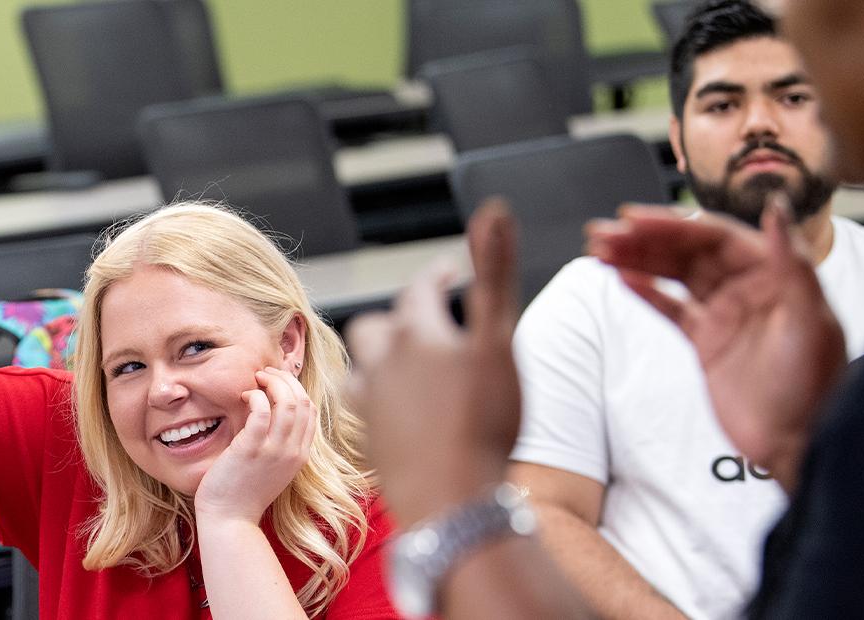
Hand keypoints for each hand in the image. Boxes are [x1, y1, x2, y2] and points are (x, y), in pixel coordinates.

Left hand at [193, 368, 316, 524]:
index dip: (296, 389)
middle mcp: (293, 451)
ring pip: (288, 402)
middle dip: (285, 380)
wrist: (230, 520)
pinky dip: (256, 396)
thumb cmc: (244, 493)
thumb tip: (271, 413)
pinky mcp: (252, 449)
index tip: (277, 383)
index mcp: (300, 455)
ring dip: (272, 383)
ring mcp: (274, 450)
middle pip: (303, 401)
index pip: (311, 411)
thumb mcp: (272, 468)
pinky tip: (245, 396)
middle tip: (264, 374)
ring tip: (256, 380)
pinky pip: (262, 410)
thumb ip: (279, 444)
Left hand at [347, 200, 521, 524]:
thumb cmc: (483, 424)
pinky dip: (380, 398)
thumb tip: (494, 209)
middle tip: (428, 320)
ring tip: (405, 363)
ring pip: (364, 366)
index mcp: (415, 334)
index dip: (436, 276)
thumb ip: (495, 274)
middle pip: (379, 325)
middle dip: (402, 316)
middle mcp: (383, 364)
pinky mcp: (367, 442)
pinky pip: (364, 407)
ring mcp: (371, 406)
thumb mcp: (499, 341)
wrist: (452, 503)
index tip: (449, 271)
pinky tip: (399, 411)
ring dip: (383, 358)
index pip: (420, 288)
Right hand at [587, 196, 844, 489]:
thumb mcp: (810, 321)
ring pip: (673, 275)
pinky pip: (670, 308)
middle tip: (603, 234)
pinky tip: (620, 279)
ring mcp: (725, 313)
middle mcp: (747, 286)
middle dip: (644, 240)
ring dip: (637, 260)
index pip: (715, 237)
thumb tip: (776, 206)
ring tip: (599, 252)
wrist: (800, 444)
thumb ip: (793, 262)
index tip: (634, 220)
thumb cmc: (816, 386)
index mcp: (773, 273)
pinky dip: (645, 292)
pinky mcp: (706, 342)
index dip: (673, 225)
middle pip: (687, 251)